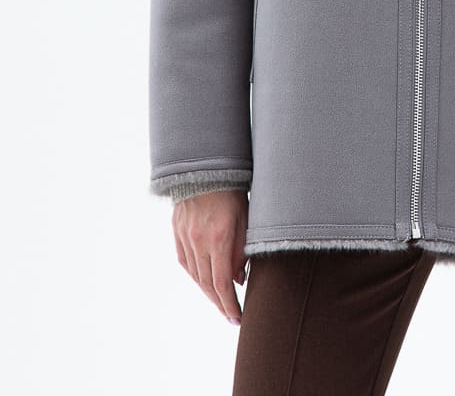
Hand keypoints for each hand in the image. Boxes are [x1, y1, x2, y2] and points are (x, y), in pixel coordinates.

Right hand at [172, 190, 248, 325]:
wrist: (206, 168)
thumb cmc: (233, 191)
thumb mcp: (246, 219)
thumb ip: (242, 250)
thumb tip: (238, 279)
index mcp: (218, 238)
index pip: (222, 283)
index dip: (229, 304)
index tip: (238, 317)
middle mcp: (198, 241)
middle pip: (207, 284)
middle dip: (220, 303)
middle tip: (231, 315)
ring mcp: (185, 237)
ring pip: (195, 275)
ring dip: (208, 292)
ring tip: (220, 302)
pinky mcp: (177, 232)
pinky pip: (185, 262)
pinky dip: (195, 275)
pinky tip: (204, 282)